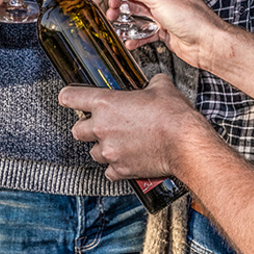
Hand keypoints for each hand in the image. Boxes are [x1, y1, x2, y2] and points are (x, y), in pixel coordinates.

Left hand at [60, 73, 211, 179]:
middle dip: (87, 128)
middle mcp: (102, 128)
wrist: (185, 144)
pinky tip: (127, 158)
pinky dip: (115, 167)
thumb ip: (150, 83)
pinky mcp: (120, 169)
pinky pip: (109, 171)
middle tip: (102, 125)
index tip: (69, 98)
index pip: (69, 97)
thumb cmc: (173, 115)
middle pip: (77, 130)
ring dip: (103, 147)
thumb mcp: (161, 87)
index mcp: (105, 104)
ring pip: (93, 152)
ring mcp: (110, 151)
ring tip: (119, 142)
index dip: (69, 96)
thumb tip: (153, 83)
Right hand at [97, 0, 226, 64]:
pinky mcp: (161, 26)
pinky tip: (130, 39)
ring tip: (115, 22)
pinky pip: (142, 28)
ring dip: (123, 16)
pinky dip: (134, 34)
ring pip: (134, 9)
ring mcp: (161, 9)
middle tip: (111, 7)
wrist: (207, 44)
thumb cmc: (192, 18)